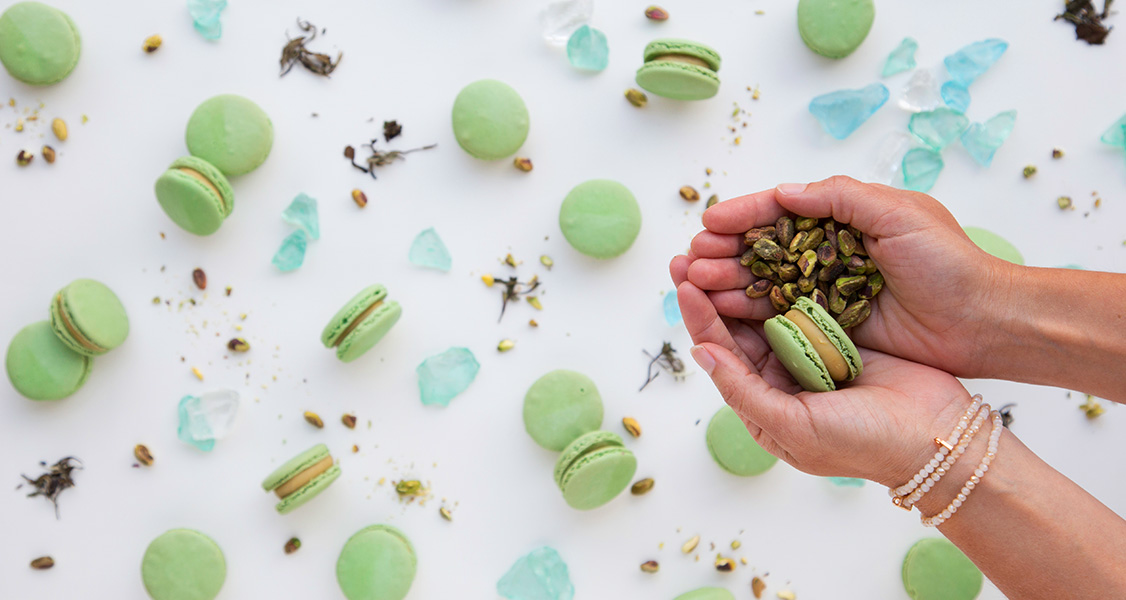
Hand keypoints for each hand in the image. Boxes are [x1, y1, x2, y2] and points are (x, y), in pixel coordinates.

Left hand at [671, 256, 971, 486]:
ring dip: (744, 277)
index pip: (721, 352)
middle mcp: (780, 375)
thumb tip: (701, 352)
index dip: (700, 317)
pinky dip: (785, 275)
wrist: (935, 436)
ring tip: (722, 242)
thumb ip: (744, 390)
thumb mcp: (793, 426)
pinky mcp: (839, 331)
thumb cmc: (862, 443)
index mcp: (763, 401)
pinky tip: (771, 249)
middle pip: (737, 325)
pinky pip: (804, 299)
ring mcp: (810, 351)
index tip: (683, 281)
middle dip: (713, 289)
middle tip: (690, 250)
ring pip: (766, 308)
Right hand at [684, 175, 1010, 378]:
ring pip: (763, 282)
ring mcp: (825, 290)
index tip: (709, 221)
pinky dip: (746, 311)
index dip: (743, 215)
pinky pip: (778, 315)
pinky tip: (719, 309)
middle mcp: (828, 251)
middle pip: (762, 248)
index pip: (781, 210)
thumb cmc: (948, 262)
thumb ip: (840, 198)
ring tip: (692, 283)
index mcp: (844, 218)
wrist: (981, 322)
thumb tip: (783, 191)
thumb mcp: (899, 213)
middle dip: (723, 250)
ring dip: (725, 281)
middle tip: (690, 258)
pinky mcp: (828, 326)